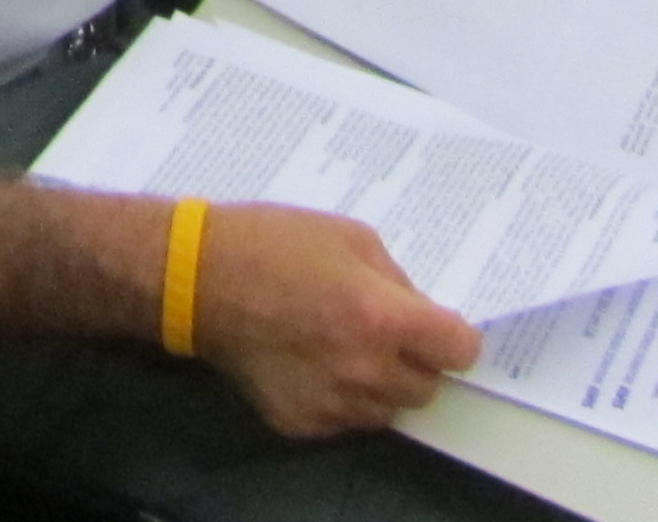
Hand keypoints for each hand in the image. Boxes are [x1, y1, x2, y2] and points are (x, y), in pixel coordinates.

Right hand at [184, 202, 479, 437]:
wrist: (197, 278)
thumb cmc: (274, 243)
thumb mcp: (349, 235)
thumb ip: (395, 279)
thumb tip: (419, 313)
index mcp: (382, 317)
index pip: (460, 351)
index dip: (452, 336)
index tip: (435, 327)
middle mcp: (365, 370)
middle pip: (427, 386)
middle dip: (414, 359)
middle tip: (378, 330)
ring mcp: (333, 403)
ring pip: (387, 408)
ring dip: (378, 382)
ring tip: (339, 345)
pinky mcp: (302, 422)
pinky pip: (344, 418)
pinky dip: (338, 396)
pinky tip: (307, 361)